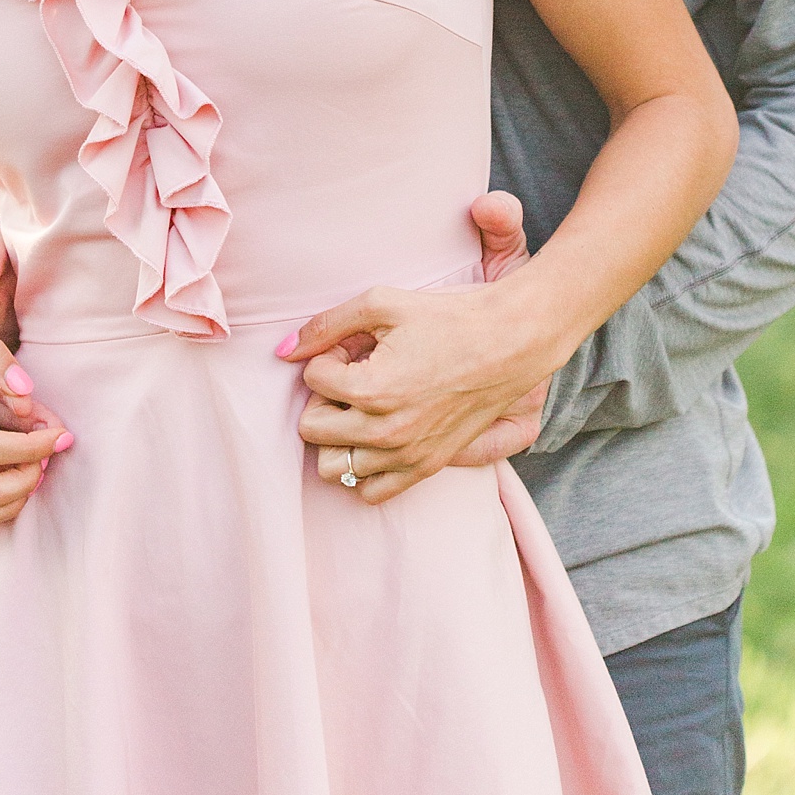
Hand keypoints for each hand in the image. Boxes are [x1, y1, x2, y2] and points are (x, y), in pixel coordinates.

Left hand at [281, 191, 551, 502]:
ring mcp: (407, 454)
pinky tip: (377, 432)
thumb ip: (326, 325)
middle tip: (356, 374)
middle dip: (325, 398)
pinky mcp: (426, 466)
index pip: (311, 380)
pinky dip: (363, 466)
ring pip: (333, 466)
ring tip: (365, 405)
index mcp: (371, 389)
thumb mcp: (381, 303)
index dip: (329, 357)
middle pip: (312, 428)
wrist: (510, 341)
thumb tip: (283, 351)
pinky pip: (371, 491)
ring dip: (339, 434)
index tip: (356, 347)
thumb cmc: (447, 316)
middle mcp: (386, 431)